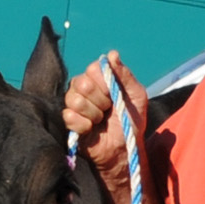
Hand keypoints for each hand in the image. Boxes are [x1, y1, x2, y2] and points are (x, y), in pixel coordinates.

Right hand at [63, 51, 149, 194]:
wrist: (125, 149)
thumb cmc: (131, 121)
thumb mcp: (136, 96)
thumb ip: (125, 75)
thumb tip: (112, 54)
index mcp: (99, 79)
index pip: (93, 68)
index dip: (105, 83)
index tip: (114, 94)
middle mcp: (83, 88)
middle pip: (82, 83)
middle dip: (100, 100)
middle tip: (108, 109)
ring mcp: (73, 104)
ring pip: (74, 99)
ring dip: (94, 114)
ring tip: (101, 121)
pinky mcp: (68, 122)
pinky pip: (69, 116)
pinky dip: (84, 125)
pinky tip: (91, 129)